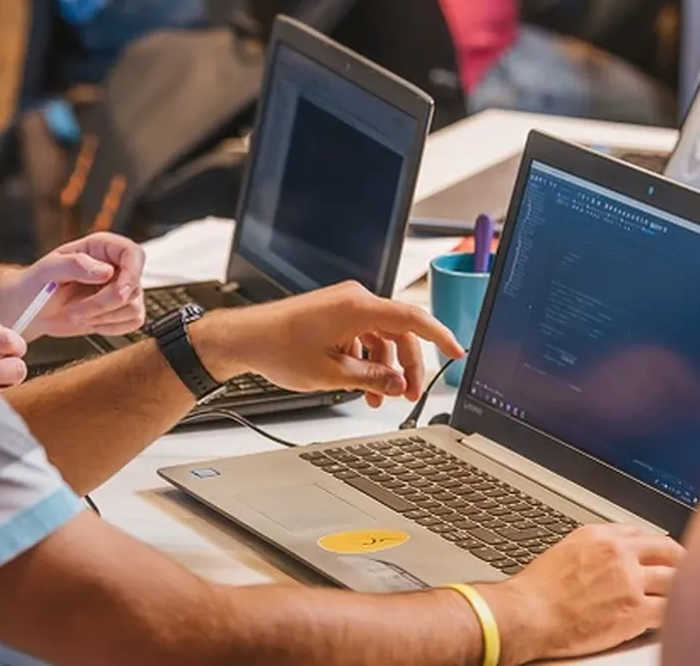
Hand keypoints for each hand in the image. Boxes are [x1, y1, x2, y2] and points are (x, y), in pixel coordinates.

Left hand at [13, 234, 146, 338]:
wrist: (32, 311)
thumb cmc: (36, 285)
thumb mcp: (48, 270)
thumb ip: (75, 265)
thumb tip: (105, 271)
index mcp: (102, 247)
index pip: (133, 253)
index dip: (132, 273)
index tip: (119, 292)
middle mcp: (116, 266)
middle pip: (133, 287)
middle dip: (103, 305)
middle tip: (75, 312)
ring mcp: (122, 289)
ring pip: (133, 308)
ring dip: (102, 318)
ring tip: (76, 315)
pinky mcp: (123, 311)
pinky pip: (132, 322)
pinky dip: (109, 327)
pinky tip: (89, 321)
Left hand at [194, 281, 464, 407]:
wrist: (243, 339)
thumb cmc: (278, 348)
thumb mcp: (332, 373)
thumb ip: (372, 378)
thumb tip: (399, 384)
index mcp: (358, 307)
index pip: (413, 318)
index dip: (440, 336)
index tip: (457, 353)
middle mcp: (354, 300)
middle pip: (399, 333)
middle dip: (408, 366)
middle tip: (410, 395)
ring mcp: (344, 306)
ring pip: (381, 338)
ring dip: (385, 368)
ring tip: (380, 399)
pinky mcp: (334, 314)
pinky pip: (363, 336)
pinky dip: (366, 361)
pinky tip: (359, 385)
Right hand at [488, 524, 682, 662]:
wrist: (528, 614)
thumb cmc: (538, 590)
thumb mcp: (565, 551)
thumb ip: (595, 547)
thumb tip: (612, 553)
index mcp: (600, 535)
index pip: (642, 533)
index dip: (656, 546)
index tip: (662, 554)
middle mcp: (618, 552)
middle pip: (667, 551)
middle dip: (679, 561)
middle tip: (685, 571)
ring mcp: (629, 580)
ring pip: (674, 579)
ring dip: (679, 589)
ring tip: (681, 597)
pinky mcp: (634, 609)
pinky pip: (668, 609)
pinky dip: (672, 615)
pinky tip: (671, 619)